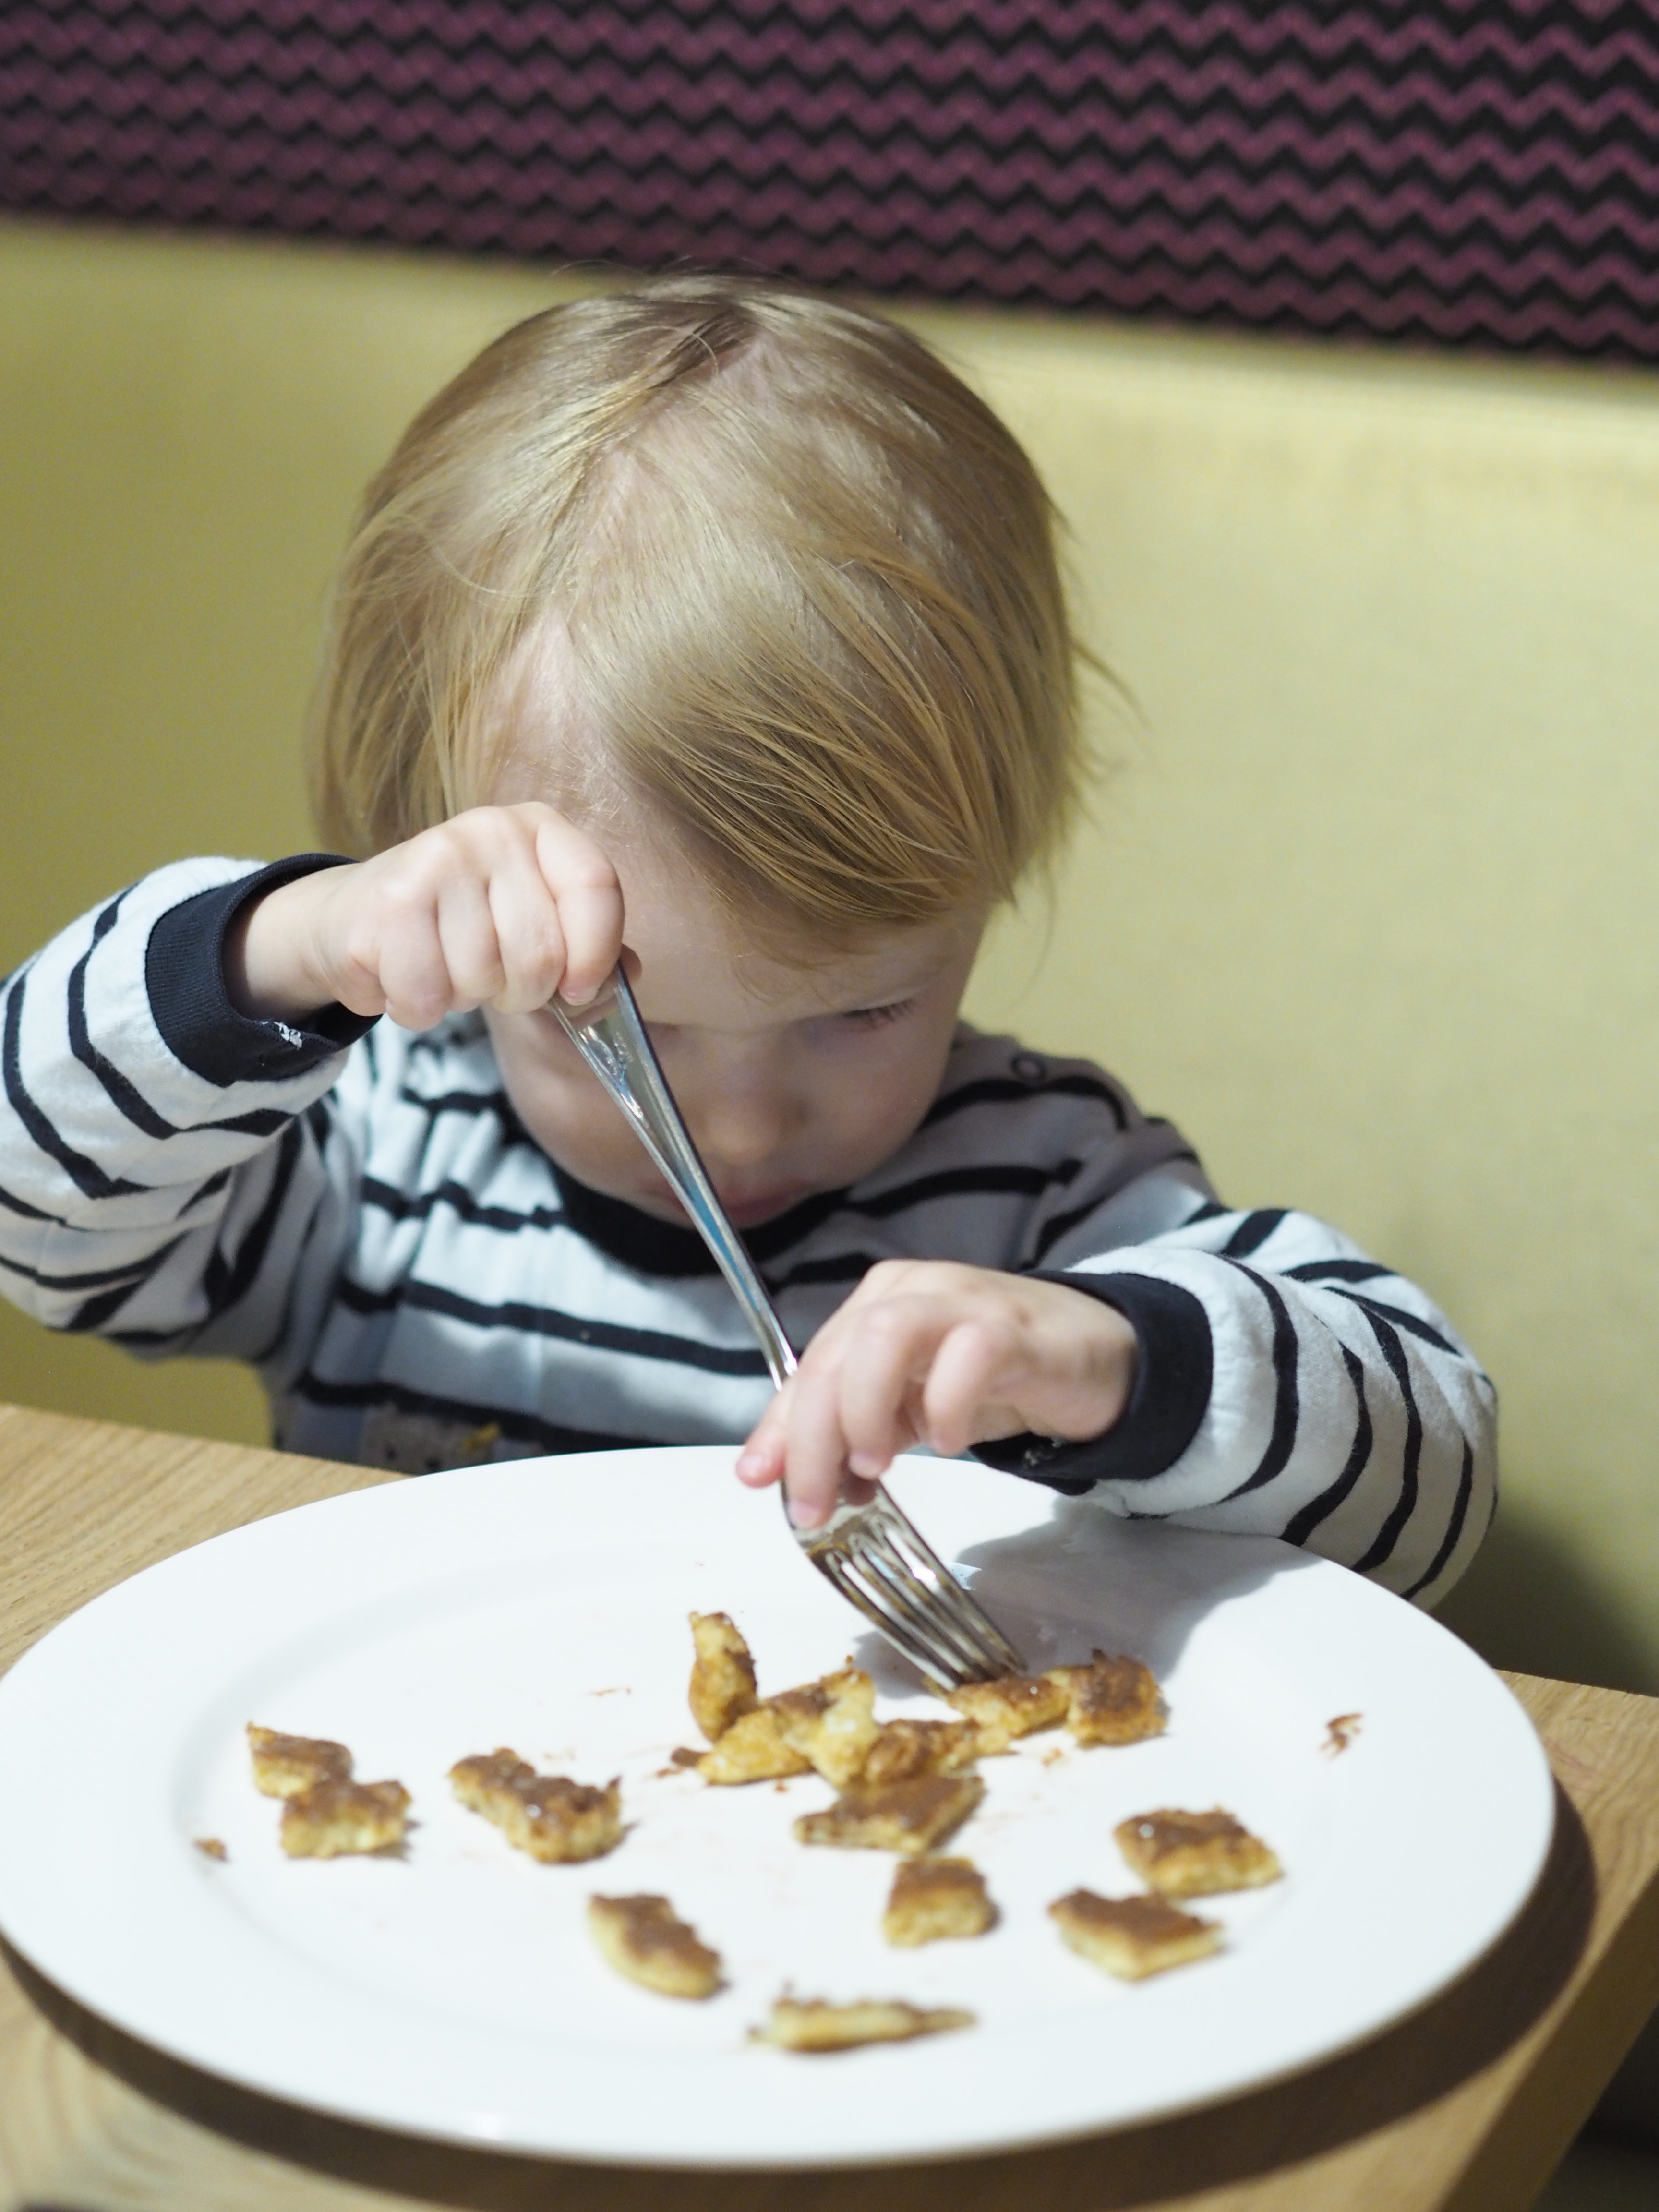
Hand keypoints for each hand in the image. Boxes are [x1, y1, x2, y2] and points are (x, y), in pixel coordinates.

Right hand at [224, 804, 624, 1027]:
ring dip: (460, 999)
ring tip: (438, 967)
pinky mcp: (387, 903)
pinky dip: (416, 1009)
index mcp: (539, 829)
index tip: (576, 991)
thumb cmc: (458, 925)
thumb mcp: (531, 921)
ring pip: (482, 981)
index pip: (596, 886)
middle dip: (517, 993)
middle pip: (541, 954)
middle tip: (487, 977)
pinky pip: (426, 996)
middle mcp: (490, 830)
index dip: (596, 955)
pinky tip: (403, 977)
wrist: (352, 914)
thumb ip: (588, 949)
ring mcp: (435, 859)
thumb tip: (626, 977)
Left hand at [734, 1260, 1136, 1528]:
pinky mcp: (1013, 1328)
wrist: (1090, 1355)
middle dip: (813, 1434)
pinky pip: (968, 1355)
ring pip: (886, 1335)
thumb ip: (852, 1433)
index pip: (811, 1364)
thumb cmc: (989, 1378)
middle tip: (814, 1503)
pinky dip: (947, 1405)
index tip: (758, 1481)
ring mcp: (962, 1301)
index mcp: (875, 1305)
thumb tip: (791, 1484)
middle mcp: (911, 1291)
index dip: (779, 1425)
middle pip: (838, 1352)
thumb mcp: (907, 1407)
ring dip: (865, 1407)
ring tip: (874, 1467)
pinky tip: (949, 1442)